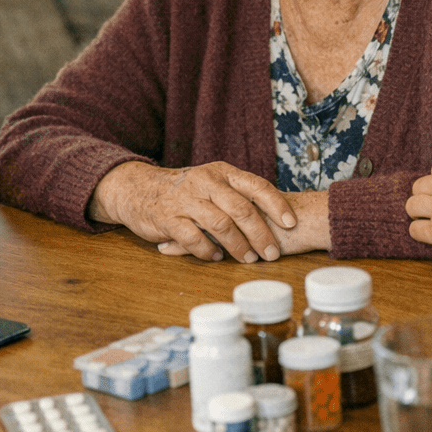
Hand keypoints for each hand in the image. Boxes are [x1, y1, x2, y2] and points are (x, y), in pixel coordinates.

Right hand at [88, 161, 295, 262]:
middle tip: (272, 253)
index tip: (291, 223)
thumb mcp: (212, 182)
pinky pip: (193, 238)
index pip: (255, 185)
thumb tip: (275, 213)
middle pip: (241, 208)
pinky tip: (216, 257)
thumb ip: (237, 193)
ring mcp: (185, 200)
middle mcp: (205, 182)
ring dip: (238, 245)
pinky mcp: (168, 218)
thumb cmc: (186, 191)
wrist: (140, 189)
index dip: (276, 204)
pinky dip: (208, 250)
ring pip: (220, 224)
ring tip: (248, 258)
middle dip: (260, 234)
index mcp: (221, 172)